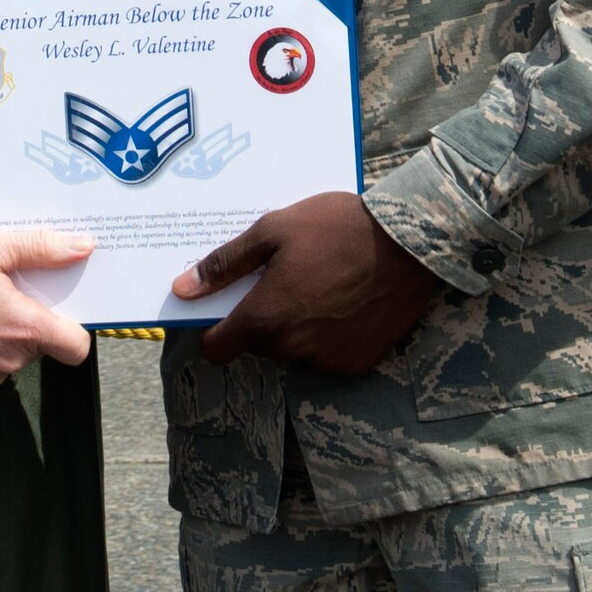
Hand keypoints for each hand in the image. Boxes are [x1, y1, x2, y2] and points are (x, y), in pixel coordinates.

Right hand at [0, 227, 93, 399]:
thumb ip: (40, 248)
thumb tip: (83, 248)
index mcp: (21, 327)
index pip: (76, 347)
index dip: (75, 327)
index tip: (61, 306)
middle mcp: (6, 362)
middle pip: (39, 345)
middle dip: (29, 319)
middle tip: (5, 289)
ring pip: (10, 358)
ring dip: (1, 335)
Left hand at [171, 192, 437, 373]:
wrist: (410, 243)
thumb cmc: (336, 227)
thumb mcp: (273, 231)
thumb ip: (224, 264)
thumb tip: (182, 289)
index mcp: (266, 318)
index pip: (217, 349)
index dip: (214, 327)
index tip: (224, 304)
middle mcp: (292, 349)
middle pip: (257, 344)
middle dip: (260, 315)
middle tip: (281, 275)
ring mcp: (326, 361)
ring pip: (292, 349)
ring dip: (294, 325)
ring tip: (317, 280)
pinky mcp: (357, 364)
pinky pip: (326, 355)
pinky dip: (326, 334)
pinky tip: (343, 299)